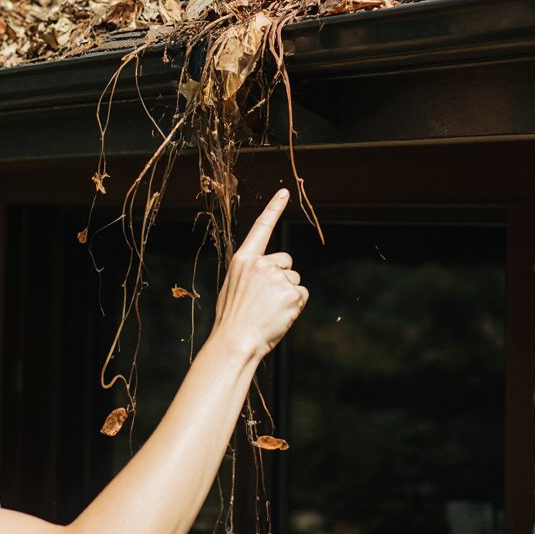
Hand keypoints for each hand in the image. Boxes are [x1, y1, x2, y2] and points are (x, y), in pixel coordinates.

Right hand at [212, 188, 308, 358]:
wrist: (236, 342)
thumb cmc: (232, 319)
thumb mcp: (234, 287)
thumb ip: (251, 273)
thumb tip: (273, 271)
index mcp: (243, 260)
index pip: (261, 228)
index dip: (274, 208)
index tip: (285, 191)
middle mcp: (261, 264)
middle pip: (286, 261)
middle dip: (282, 277)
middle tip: (265, 301)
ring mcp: (277, 277)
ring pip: (294, 280)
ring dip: (287, 294)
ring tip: (269, 311)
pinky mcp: (292, 293)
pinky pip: (302, 295)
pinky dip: (295, 306)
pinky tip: (279, 315)